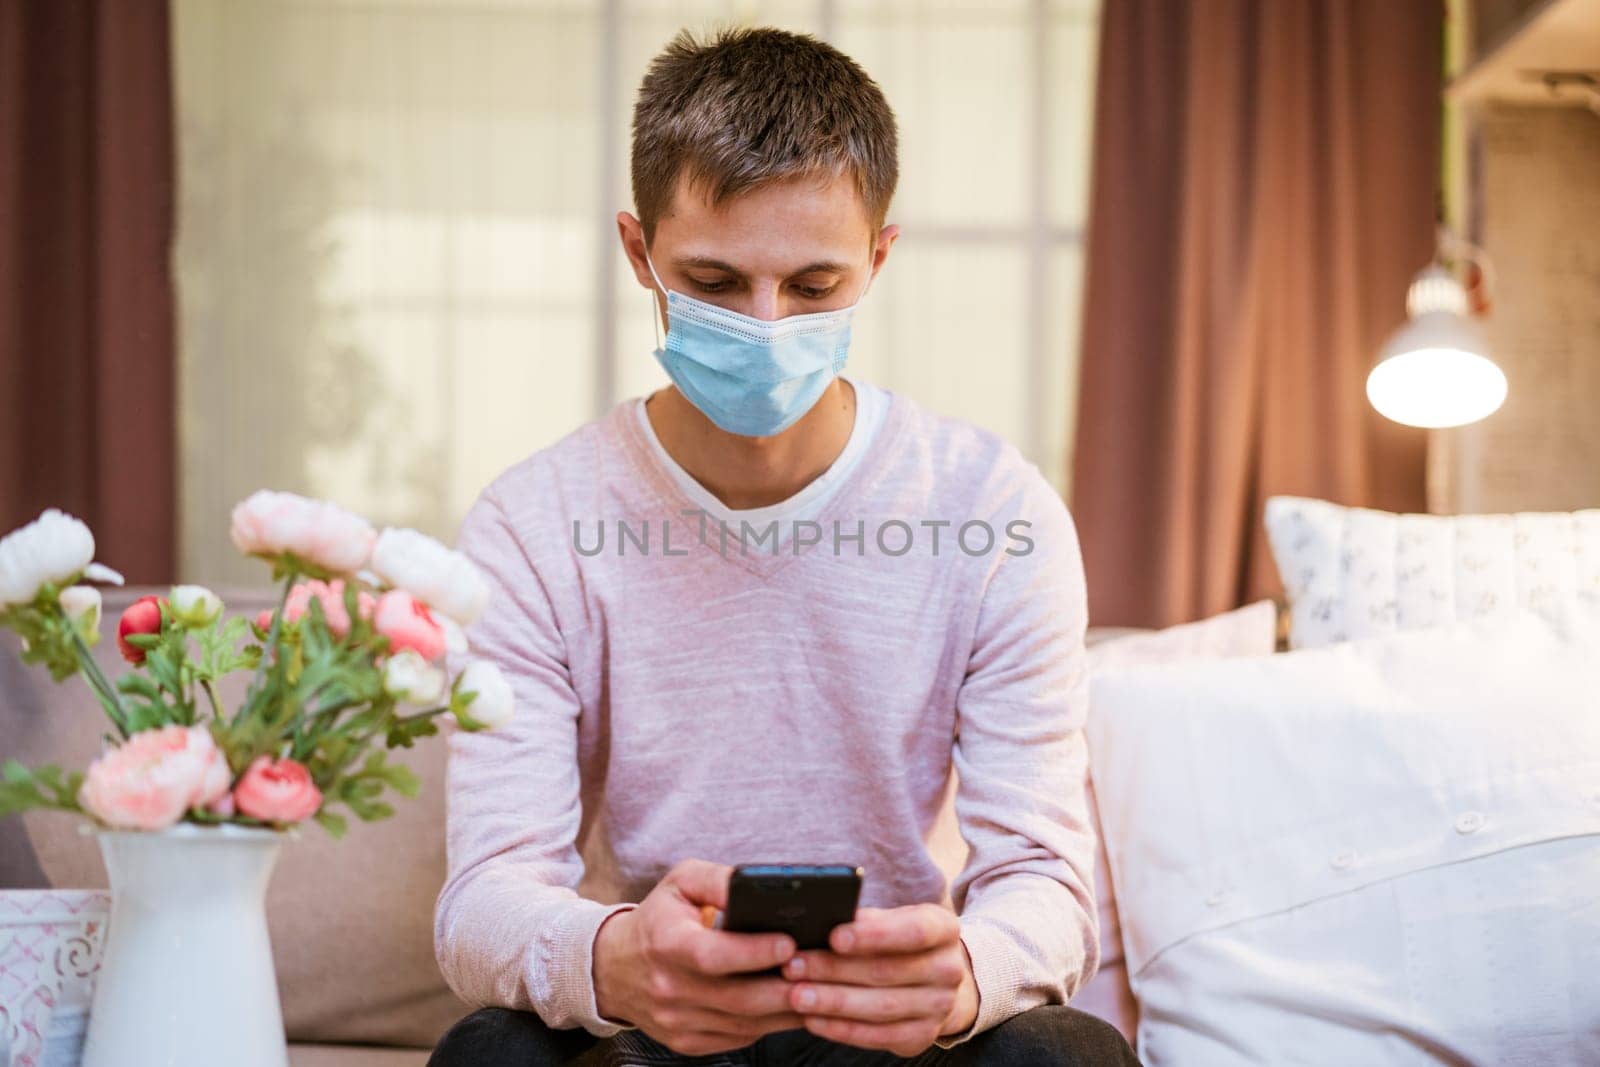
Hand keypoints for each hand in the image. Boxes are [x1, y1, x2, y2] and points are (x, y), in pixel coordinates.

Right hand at [592, 859, 804, 1055]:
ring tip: (820, 989)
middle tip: (822, 971)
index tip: (790, 942)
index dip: (753, 952)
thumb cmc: (660, 918)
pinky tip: (794, 1006)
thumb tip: (759, 884)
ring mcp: (677, 1021)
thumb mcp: (682, 883)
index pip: (712, 955)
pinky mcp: (688, 1042)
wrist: (615, 968)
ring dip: (787, 1010)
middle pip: (737, 998)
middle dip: (786, 988)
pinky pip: (739, 1038)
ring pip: (745, 1024)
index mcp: (666, 943)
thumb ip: (719, 880)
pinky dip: (771, 1024)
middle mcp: (669, 988)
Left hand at [780, 904, 978, 1055]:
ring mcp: (939, 1007)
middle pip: (887, 971)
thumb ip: (866, 920)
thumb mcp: (893, 920)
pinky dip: (843, 1029)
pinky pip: (878, 1036)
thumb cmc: (900, 941)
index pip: (913, 931)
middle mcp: (949, 969)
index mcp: (943, 930)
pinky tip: (813, 1020)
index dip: (874, 935)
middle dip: (835, 969)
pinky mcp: (922, 1036)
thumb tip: (821, 920)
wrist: (935, 980)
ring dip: (833, 1002)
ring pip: (880, 1007)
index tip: (834, 936)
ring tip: (796, 995)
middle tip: (793, 966)